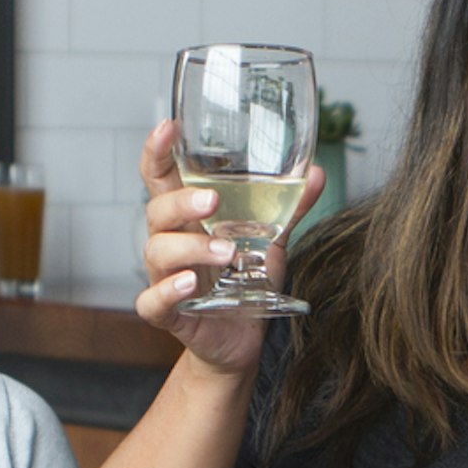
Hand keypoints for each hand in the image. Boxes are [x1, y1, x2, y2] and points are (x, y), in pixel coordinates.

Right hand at [128, 119, 323, 377]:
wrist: (242, 340)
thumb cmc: (246, 281)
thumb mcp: (270, 240)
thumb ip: (288, 207)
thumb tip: (316, 172)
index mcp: (188, 217)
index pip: (161, 177)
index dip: (158, 151)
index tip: (168, 127)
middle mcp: (171, 242)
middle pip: (157, 211)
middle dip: (181, 202)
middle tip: (212, 201)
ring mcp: (165, 277)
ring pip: (158, 252)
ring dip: (190, 248)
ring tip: (226, 252)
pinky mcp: (168, 313)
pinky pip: (152, 301)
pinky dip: (167, 291)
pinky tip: (190, 285)